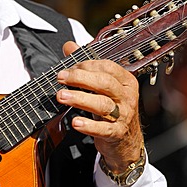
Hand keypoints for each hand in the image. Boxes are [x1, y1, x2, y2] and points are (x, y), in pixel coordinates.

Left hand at [56, 41, 143, 172]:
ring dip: (80, 99)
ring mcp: (123, 115)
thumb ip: (86, 66)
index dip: (86, 66)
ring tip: (61, 96)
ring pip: (102, 105)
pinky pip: (103, 128)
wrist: (126, 141)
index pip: (107, 67)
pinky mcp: (116, 133)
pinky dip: (89, 125)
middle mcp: (126, 97)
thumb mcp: (102, 87)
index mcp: (125, 81)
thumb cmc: (112, 109)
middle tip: (60, 78)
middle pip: (104, 83)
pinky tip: (75, 122)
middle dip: (80, 79)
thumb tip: (69, 46)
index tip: (68, 68)